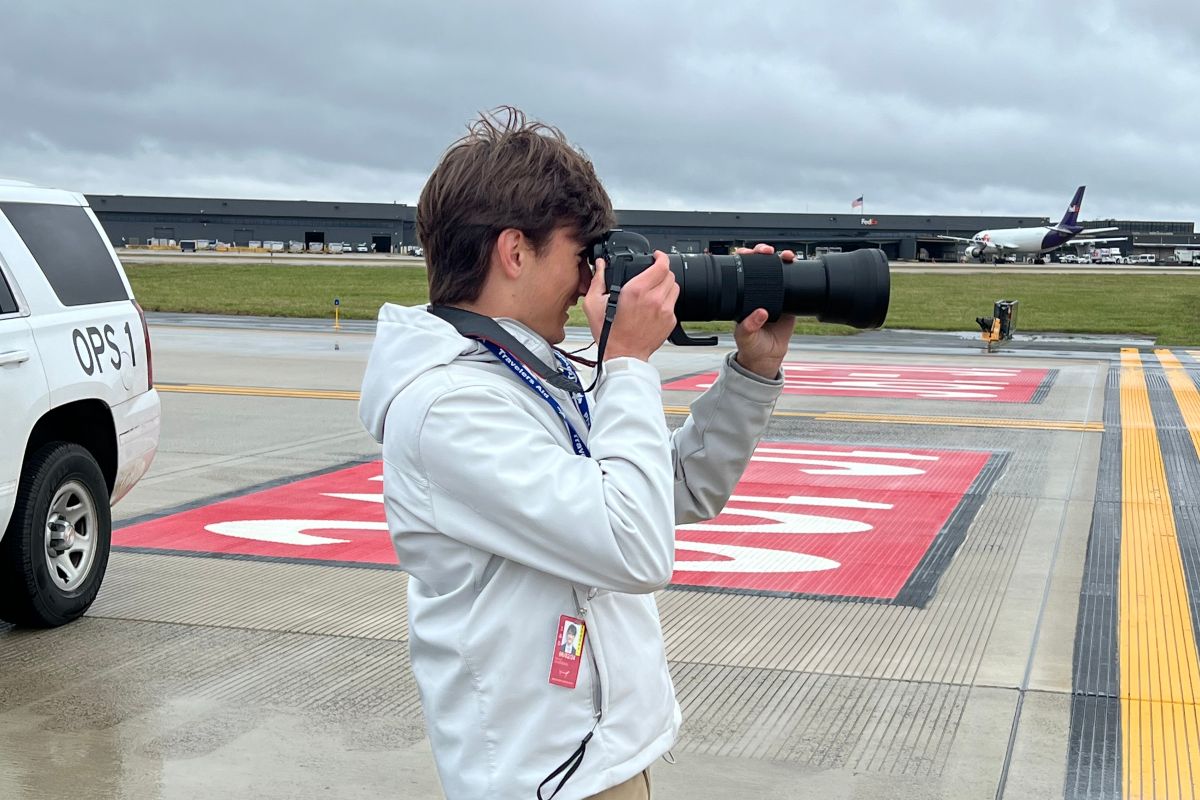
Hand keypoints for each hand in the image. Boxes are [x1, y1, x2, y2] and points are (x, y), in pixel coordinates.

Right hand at [582, 253, 678, 361]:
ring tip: (654, 290)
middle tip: (652, 275)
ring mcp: (665, 310)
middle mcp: (654, 299)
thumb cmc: (610, 334)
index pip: (661, 265)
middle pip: (669, 274)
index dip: (661, 257)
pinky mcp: (670, 321)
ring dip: (666, 285)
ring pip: (674, 288)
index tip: (657, 256)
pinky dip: (666, 301)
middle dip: (661, 271)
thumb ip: (598, 280)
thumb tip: (600, 265)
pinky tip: (654, 306)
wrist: (623, 355)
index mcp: (637, 291)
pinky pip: (673, 304)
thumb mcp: (594, 304)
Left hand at [733, 243, 796, 377]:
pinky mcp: (789, 301)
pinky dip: (795, 271)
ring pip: (777, 270)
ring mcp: (774, 294)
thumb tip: (759, 314)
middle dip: (762, 252)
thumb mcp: (745, 337)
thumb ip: (749, 326)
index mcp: (743, 295)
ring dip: (782, 258)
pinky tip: (796, 265)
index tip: (747, 254)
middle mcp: (758, 291)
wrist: (767, 355)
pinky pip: (793, 282)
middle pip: (760, 265)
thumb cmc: (751, 345)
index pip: (741, 271)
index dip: (744, 259)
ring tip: (786, 256)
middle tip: (766, 251)